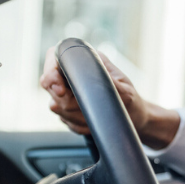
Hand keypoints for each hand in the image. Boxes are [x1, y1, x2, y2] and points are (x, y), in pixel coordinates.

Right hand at [40, 47, 179, 149]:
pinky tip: (94, 123)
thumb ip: (103, 83)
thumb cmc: (131, 102)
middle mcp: (73, 73)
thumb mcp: (123, 92)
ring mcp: (67, 92)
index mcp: (85, 60)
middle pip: (50, 85)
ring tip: (98, 116)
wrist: (134, 120)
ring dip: (76, 117)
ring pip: (56, 106)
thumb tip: (86, 76)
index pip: (54, 58)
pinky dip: (79, 125)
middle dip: (68, 102)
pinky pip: (64, 120)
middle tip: (88, 109)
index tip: (60, 91)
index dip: (51, 73)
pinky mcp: (67, 109)